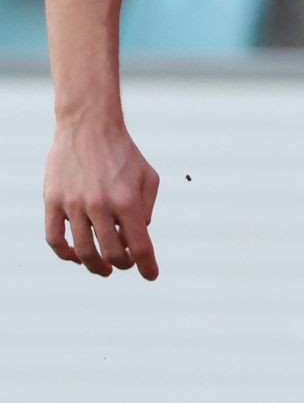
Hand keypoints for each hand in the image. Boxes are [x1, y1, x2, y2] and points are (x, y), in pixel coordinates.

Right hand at [44, 117, 160, 279]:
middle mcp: (100, 206)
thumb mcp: (148, 177)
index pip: (140, 245)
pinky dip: (66, 254)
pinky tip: (76, 256)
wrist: (89, 127)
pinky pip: (55, 239)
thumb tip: (138, 236)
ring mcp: (73, 205)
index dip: (147, 266)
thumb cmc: (123, 153)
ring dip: (95, 265)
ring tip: (104, 268)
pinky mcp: (53, 202)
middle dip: (123, 264)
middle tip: (125, 264)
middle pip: (112, 253)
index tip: (151, 275)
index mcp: (128, 201)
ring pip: (82, 252)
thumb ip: (147, 209)